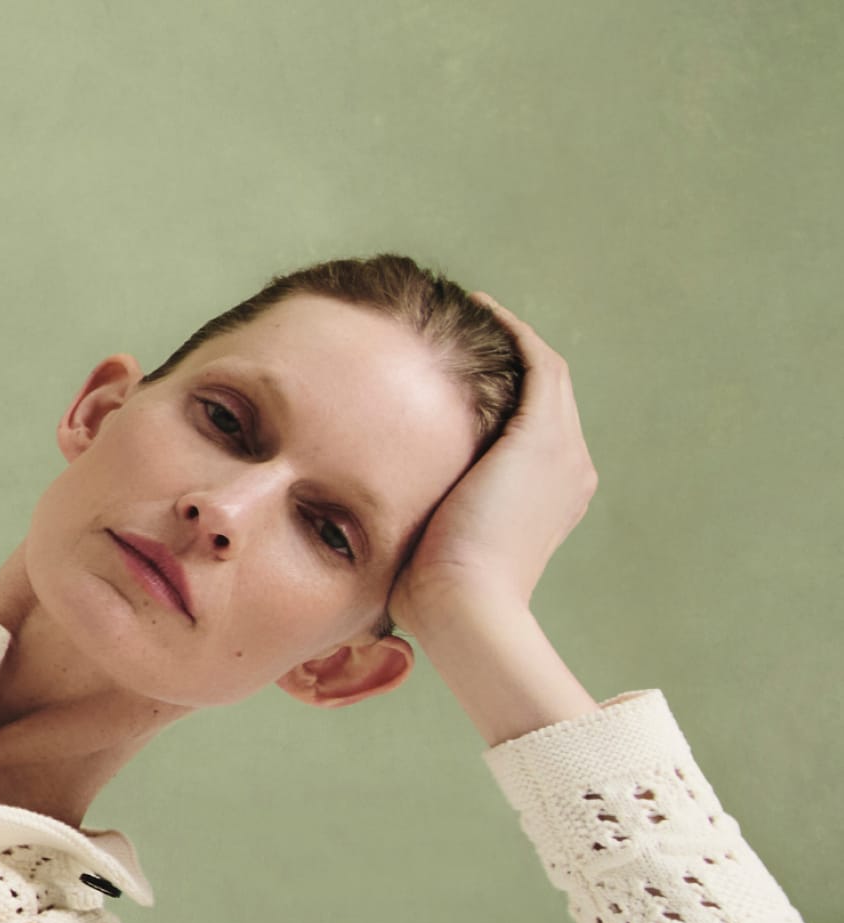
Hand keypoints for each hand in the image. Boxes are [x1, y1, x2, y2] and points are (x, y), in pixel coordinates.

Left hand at [389, 294, 597, 636]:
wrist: (465, 610)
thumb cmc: (434, 603)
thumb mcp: (426, 554)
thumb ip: (413, 527)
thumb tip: (357, 529)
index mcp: (547, 503)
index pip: (527, 437)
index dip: (497, 405)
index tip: (451, 383)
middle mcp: (569, 472)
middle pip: (542, 398)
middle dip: (505, 362)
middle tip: (459, 332)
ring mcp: (563, 452)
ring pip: (544, 373)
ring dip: (510, 338)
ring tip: (467, 311)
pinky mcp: (543, 436)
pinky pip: (537, 362)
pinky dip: (513, 332)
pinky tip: (478, 308)